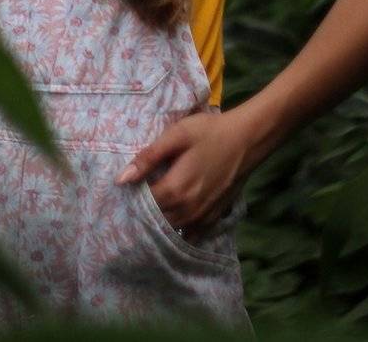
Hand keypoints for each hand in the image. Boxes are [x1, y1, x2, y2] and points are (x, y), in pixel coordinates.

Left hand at [114, 107, 252, 230]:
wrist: (246, 139)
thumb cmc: (209, 133)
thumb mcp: (176, 136)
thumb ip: (149, 157)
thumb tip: (121, 180)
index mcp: (175, 190)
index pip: (143, 205)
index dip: (131, 199)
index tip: (122, 192)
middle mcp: (187, 210)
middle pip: (156, 221)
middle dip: (143, 214)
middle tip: (132, 202)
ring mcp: (202, 217)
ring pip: (172, 229)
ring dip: (159, 224)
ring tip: (148, 212)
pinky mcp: (214, 217)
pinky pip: (191, 234)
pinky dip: (179, 231)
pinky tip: (172, 222)